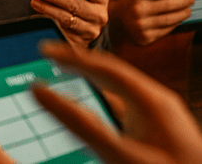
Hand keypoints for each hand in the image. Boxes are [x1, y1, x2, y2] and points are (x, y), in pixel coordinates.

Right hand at [30, 42, 201, 163]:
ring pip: (120, 95)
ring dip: (92, 85)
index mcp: (152, 101)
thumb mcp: (121, 153)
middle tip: (50, 58)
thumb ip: (82, 124)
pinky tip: (94, 116)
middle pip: (112, 75)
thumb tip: (40, 91)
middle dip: (80, 65)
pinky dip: (103, 107)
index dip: (72, 56)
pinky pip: (125, 114)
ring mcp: (161, 122)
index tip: (44, 47)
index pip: (105, 67)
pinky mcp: (161, 139)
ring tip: (65, 78)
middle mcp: (158, 106)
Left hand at [31, 0, 108, 46]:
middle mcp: (99, 16)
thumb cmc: (82, 3)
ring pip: (67, 19)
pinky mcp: (77, 43)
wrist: (86, 30)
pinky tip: (37, 18)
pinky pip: (60, 33)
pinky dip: (48, 24)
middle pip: (76, 4)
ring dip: (48, 10)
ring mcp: (88, 31)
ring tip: (35, 2)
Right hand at [109, 0, 194, 45]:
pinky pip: (167, 30)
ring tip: (189, 8)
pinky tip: (179, 18)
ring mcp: (141, 24)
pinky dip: (176, 23)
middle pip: (168, 4)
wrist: (118, 20)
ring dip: (183, 13)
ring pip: (170, 19)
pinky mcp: (145, 37)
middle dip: (184, 1)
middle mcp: (137, 9)